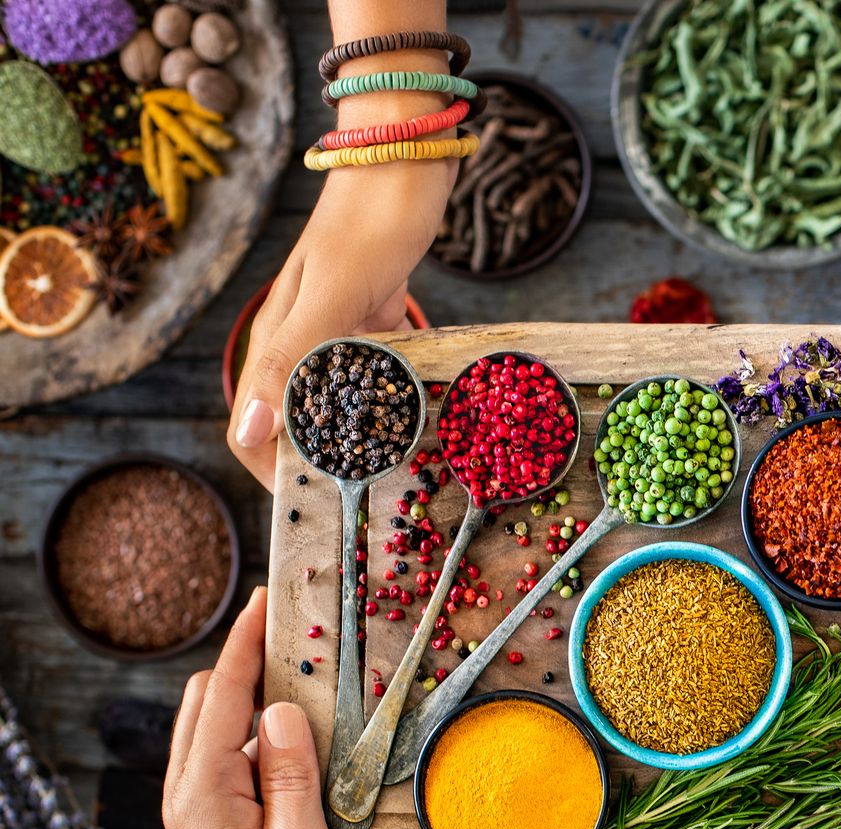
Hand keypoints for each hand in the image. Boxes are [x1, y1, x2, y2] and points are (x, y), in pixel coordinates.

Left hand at [163, 588, 348, 828]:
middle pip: (208, 702)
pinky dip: (255, 730)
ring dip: (251, 694)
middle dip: (244, 658)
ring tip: (300, 670)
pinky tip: (295, 732)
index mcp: (206, 797)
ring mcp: (198, 815)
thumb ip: (293, 777)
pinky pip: (228, 759)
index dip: (247, 643)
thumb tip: (280, 711)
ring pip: (216, 728)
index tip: (268, 598)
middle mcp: (190, 798)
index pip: (223, 697)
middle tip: (294, 627)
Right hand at [228, 161, 452, 488]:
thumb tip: (248, 430)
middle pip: (300, 420)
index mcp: (277, 336)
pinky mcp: (375, 311)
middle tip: (373, 497)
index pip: (253, 426)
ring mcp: (340, 324)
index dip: (277, 472)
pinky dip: (400, 390)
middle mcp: (302, 336)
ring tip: (405, 470)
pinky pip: (381, 366)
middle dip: (328, 462)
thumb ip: (295, 358)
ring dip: (367, 431)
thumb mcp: (337, 291)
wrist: (406, 149)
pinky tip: (430, 410)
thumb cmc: (372, 215)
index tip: (318, 504)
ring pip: (344, 397)